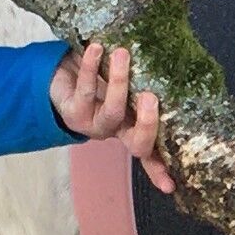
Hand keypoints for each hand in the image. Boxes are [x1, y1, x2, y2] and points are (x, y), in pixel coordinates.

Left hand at [49, 44, 167, 167]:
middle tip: (151, 97)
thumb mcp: (127, 82)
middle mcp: (117, 131)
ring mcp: (94, 125)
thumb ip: (146, 80)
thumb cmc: (102, 78)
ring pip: (112, 112)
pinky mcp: (73, 111)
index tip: (171, 185)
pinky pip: (85, 90)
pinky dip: (92, 66)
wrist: (61, 74)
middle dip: (147, 123)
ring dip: (118, 83)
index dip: (161, 170)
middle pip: (137, 142)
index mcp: (134, 128)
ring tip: (122, 55)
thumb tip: (174, 58)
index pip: (153, 153)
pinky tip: (97, 49)